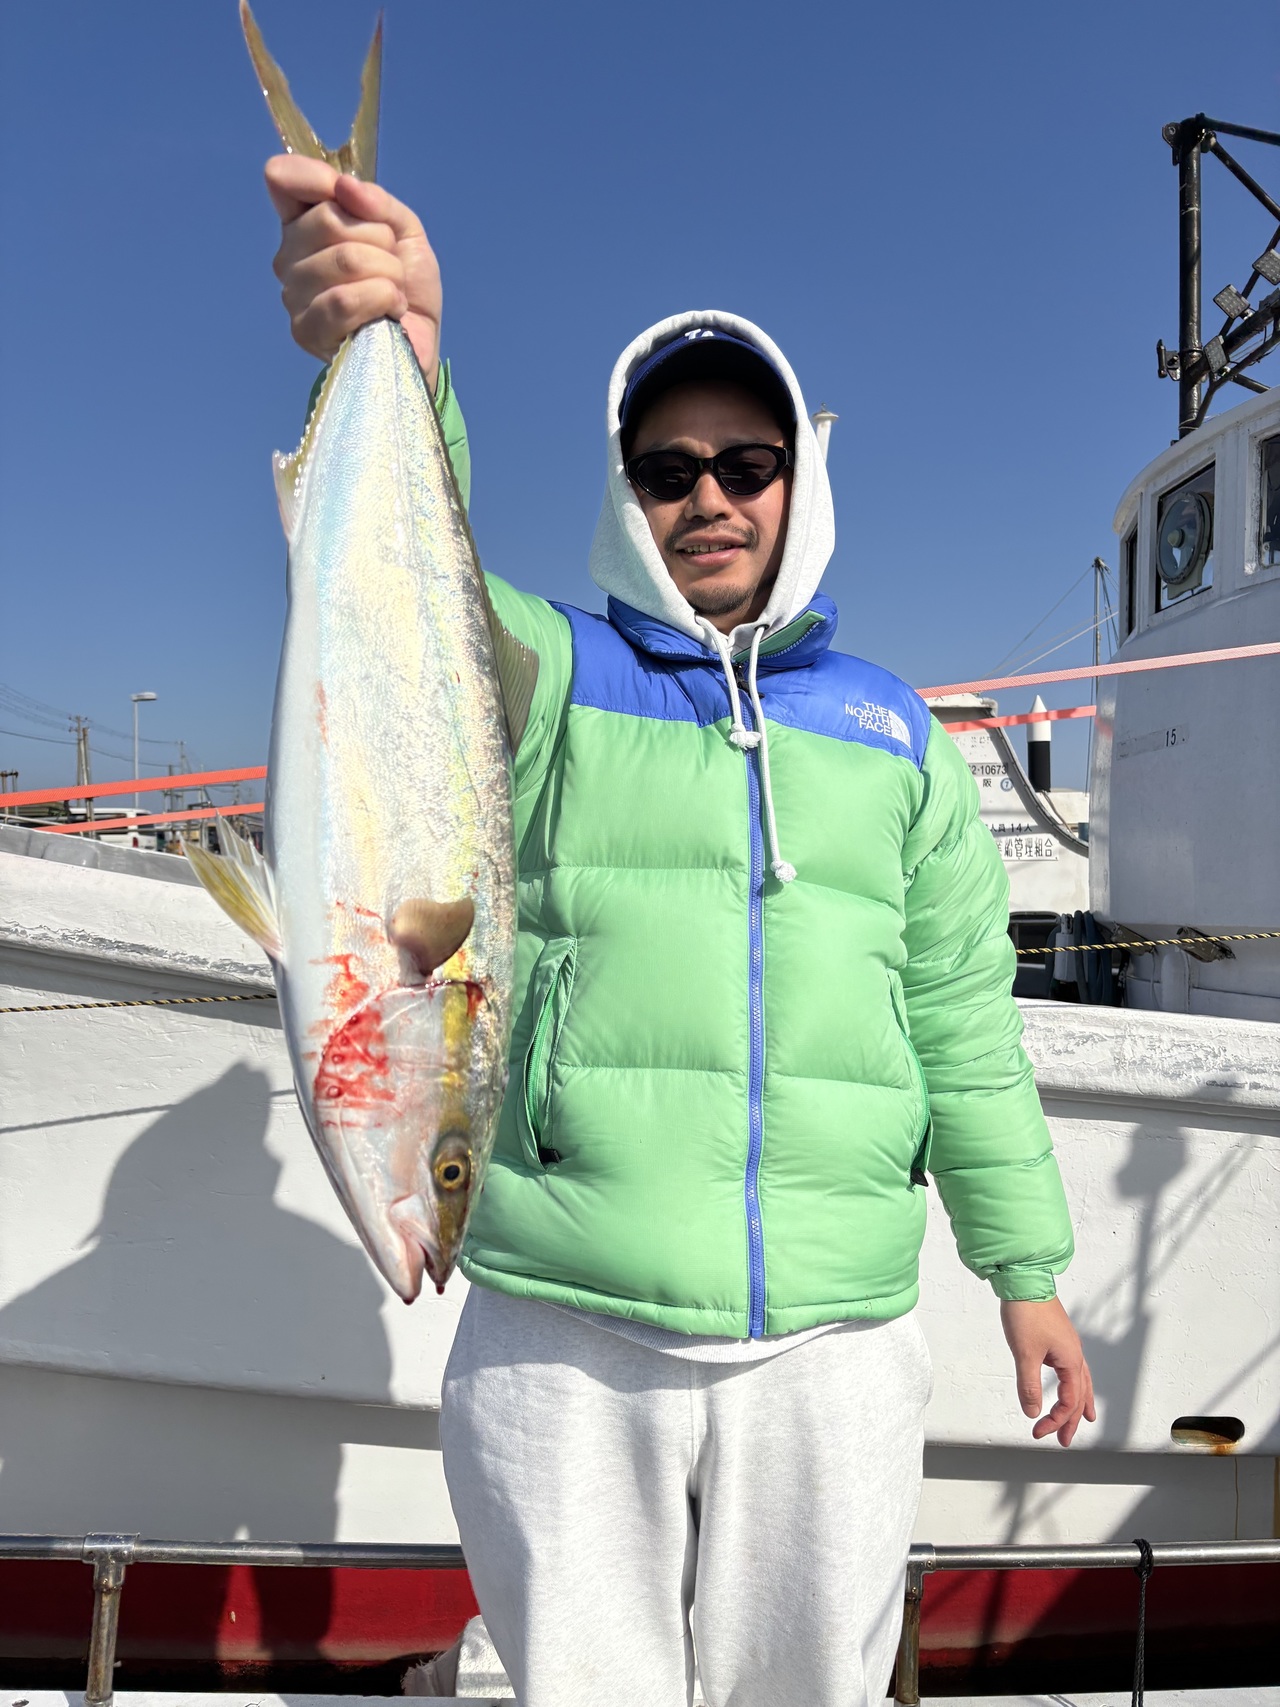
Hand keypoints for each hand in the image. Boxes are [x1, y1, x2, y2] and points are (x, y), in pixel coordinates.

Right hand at [264, 154, 441, 389]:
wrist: (419, 341)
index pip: (282, 178)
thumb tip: (346, 187)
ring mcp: (294, 295)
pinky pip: (345, 300)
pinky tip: (389, 312)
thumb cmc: (406, 285)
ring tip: (393, 291)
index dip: (317, 178)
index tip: (353, 197)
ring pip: (346, 259)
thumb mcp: (404, 230)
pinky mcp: (307, 331)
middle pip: (328, 218)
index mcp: (304, 223)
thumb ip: (378, 202)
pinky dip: (383, 300)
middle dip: (380, 239)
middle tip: (391, 264)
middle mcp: (289, 256)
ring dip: (389, 273)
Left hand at [1000, 1297, 1095, 1445]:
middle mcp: (1074, 1354)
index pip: (1069, 1401)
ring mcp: (1068, 1345)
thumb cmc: (1026, 1313)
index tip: (1038, 1431)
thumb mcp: (1025, 1354)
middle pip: (1079, 1394)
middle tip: (1064, 1439)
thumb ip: (1029, 1385)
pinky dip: (1073, 1382)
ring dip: (1078, 1402)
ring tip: (1085, 1417)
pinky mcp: (1059, 1337)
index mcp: (1070, 1360)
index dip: (1055, 1420)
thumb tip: (1033, 1412)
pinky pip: (1072, 1367)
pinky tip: (1066, 1381)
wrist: (1024, 1280)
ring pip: (1080, 1380)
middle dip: (1071, 1419)